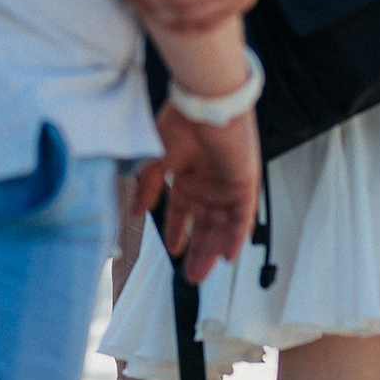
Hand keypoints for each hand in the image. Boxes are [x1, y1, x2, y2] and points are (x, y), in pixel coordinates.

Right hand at [139, 102, 258, 283]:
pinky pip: (243, 215)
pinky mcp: (245, 183)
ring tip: (202, 273)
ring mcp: (228, 184)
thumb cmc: (180, 123)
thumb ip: (148, 188)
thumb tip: (135, 214)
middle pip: (205, 225)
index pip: (183, 212)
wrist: (206, 102)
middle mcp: (209, 183)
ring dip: (212, 250)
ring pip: (222, 226)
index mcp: (188, 176)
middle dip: (197, 251)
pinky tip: (228, 256)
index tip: (173, 251)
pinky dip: (235, 236)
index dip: (177, 232)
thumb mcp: (156, 160)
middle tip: (191, 277)